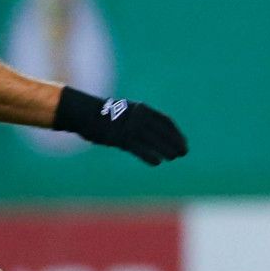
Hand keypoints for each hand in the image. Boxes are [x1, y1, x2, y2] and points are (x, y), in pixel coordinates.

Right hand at [53, 89, 187, 164]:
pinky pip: (139, 149)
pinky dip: (150, 156)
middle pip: (163, 132)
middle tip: (184, 153)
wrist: (85, 113)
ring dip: (166, 150)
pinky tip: (158, 162)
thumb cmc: (106, 114)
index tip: (183, 142)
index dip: (176, 133)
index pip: (166, 122)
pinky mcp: (120, 138)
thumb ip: (141, 119)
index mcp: (142, 108)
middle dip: (175, 143)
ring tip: (173, 158)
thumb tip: (155, 132)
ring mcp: (130, 127)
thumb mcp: (127, 111)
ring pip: (154, 141)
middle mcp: (138, 117)